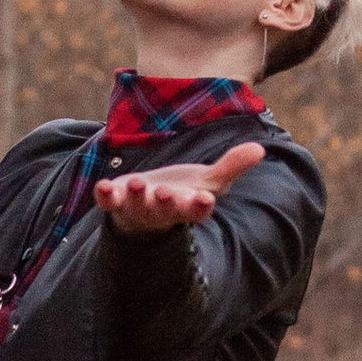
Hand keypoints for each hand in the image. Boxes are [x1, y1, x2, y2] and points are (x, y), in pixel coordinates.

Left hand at [95, 141, 264, 236]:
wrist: (147, 211)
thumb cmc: (182, 195)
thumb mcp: (209, 182)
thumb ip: (231, 167)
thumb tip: (259, 149)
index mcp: (188, 207)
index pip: (197, 210)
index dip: (199, 206)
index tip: (205, 199)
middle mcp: (162, 210)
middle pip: (165, 210)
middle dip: (164, 202)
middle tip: (165, 194)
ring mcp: (137, 207)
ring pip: (136, 205)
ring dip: (135, 196)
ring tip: (135, 184)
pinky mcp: (115, 200)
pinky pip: (107, 202)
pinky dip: (104, 196)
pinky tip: (102, 185)